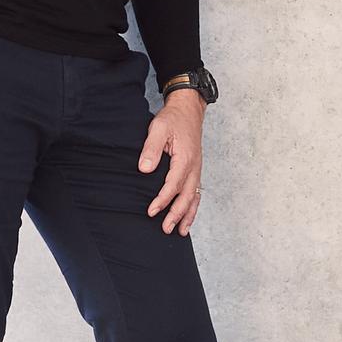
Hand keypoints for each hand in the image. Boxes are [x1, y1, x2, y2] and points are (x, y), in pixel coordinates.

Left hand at [138, 90, 205, 234]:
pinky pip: (196, 191)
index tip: (151, 211)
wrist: (189, 109)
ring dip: (188, 215)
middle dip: (177, 214)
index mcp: (185, 158)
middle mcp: (194, 166)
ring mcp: (197, 168)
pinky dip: (193, 206)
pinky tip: (188, 215)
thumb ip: (151, 149)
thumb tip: (144, 169)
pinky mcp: (196, 169)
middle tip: (166, 229)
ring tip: (181, 232)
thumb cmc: (173, 119)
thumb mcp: (158, 129)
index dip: (162, 200)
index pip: (173, 185)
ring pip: (194, 196)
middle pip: (186, 196)